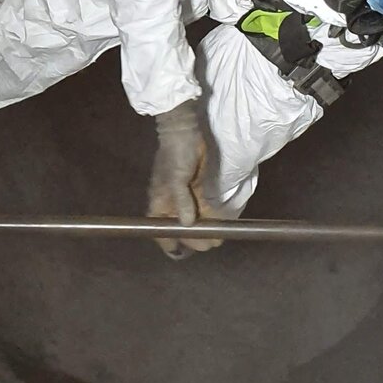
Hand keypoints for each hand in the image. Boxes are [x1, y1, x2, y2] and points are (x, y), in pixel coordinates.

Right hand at [147, 101, 222, 258]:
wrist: (185, 130)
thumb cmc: (175, 154)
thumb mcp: (175, 178)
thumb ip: (181, 201)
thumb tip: (186, 224)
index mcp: (160, 204)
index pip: (161, 231)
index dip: (170, 243)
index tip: (183, 252)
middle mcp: (173, 204)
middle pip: (182, 229)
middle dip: (195, 238)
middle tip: (211, 242)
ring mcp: (188, 198)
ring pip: (196, 221)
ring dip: (207, 230)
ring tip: (219, 238)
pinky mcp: (200, 190)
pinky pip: (206, 208)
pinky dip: (213, 217)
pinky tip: (222, 223)